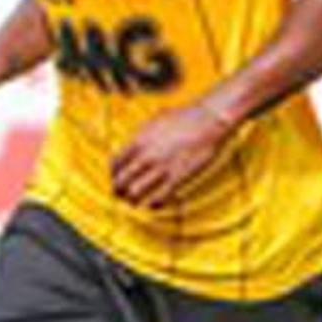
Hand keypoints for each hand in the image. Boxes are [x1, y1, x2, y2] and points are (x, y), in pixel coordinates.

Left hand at [110, 101, 237, 206]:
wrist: (208, 120)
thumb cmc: (183, 117)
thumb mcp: (154, 121)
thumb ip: (140, 135)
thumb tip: (130, 145)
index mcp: (138, 140)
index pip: (115, 164)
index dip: (113, 174)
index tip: (116, 178)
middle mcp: (146, 155)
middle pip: (121, 181)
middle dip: (118, 190)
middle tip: (120, 195)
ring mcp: (161, 167)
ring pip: (135, 192)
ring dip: (132, 199)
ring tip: (134, 202)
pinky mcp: (177, 177)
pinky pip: (158, 197)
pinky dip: (152, 203)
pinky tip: (152, 204)